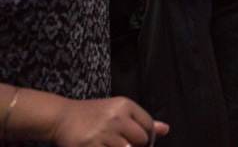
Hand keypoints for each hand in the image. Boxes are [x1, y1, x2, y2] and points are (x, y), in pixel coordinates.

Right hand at [51, 96, 167, 146]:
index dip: (149, 139)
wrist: (62, 117)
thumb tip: (166, 129)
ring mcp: (102, 132)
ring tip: (116, 146)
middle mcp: (115, 116)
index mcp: (125, 105)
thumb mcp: (119, 111)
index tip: (142, 144)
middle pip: (140, 140)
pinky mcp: (89, 145)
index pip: (148, 125)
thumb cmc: (95, 115)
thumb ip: (141, 121)